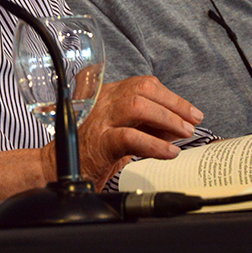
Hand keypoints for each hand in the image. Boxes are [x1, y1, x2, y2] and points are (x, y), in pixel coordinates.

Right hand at [62, 75, 203, 186]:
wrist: (59, 169)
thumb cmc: (92, 150)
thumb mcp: (124, 132)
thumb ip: (149, 126)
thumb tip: (178, 126)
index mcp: (108, 94)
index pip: (144, 84)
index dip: (171, 96)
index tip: (190, 112)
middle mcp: (103, 101)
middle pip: (142, 89)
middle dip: (173, 104)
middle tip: (192, 121)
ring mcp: (99, 119)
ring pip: (137, 106)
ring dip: (167, 119)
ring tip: (184, 134)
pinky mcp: (99, 142)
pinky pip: (130, 137)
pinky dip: (154, 144)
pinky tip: (169, 152)